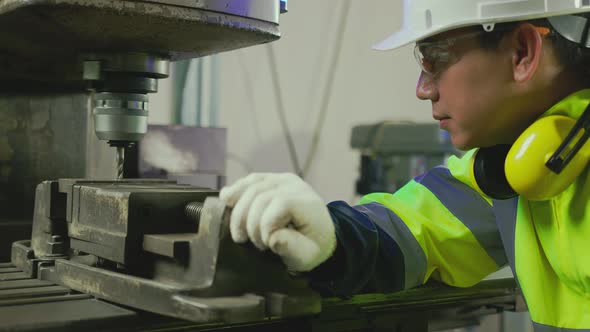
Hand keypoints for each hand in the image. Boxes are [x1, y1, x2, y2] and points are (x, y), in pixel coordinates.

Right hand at [219, 173, 335, 271]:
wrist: (319, 236)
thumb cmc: (311, 248)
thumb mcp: (306, 255)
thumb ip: (291, 247)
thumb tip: (274, 238)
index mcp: (307, 203)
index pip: (279, 203)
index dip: (266, 224)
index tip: (267, 244)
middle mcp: (295, 185)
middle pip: (260, 195)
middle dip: (250, 223)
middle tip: (255, 244)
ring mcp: (283, 180)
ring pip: (251, 186)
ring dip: (239, 212)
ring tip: (240, 234)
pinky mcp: (273, 180)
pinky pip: (251, 180)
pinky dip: (237, 190)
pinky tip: (226, 199)